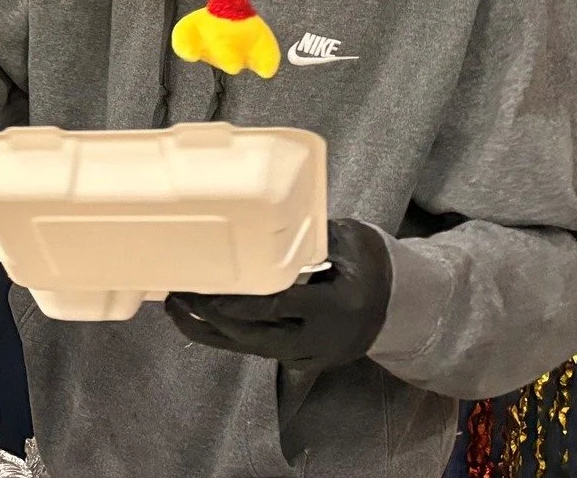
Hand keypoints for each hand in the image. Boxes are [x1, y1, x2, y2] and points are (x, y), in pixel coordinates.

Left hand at [165, 218, 393, 371]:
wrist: (401, 310)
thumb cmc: (373, 266)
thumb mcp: (352, 240)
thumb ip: (311, 235)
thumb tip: (270, 214)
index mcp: (337, 306)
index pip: (278, 306)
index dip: (238, 299)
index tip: (205, 286)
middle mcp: (320, 338)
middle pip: (255, 332)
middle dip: (211, 315)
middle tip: (178, 292)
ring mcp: (310, 355)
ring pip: (250, 347)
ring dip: (209, 330)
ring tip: (175, 307)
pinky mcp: (301, 361)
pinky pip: (257, 350)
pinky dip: (227, 336)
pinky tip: (199, 321)